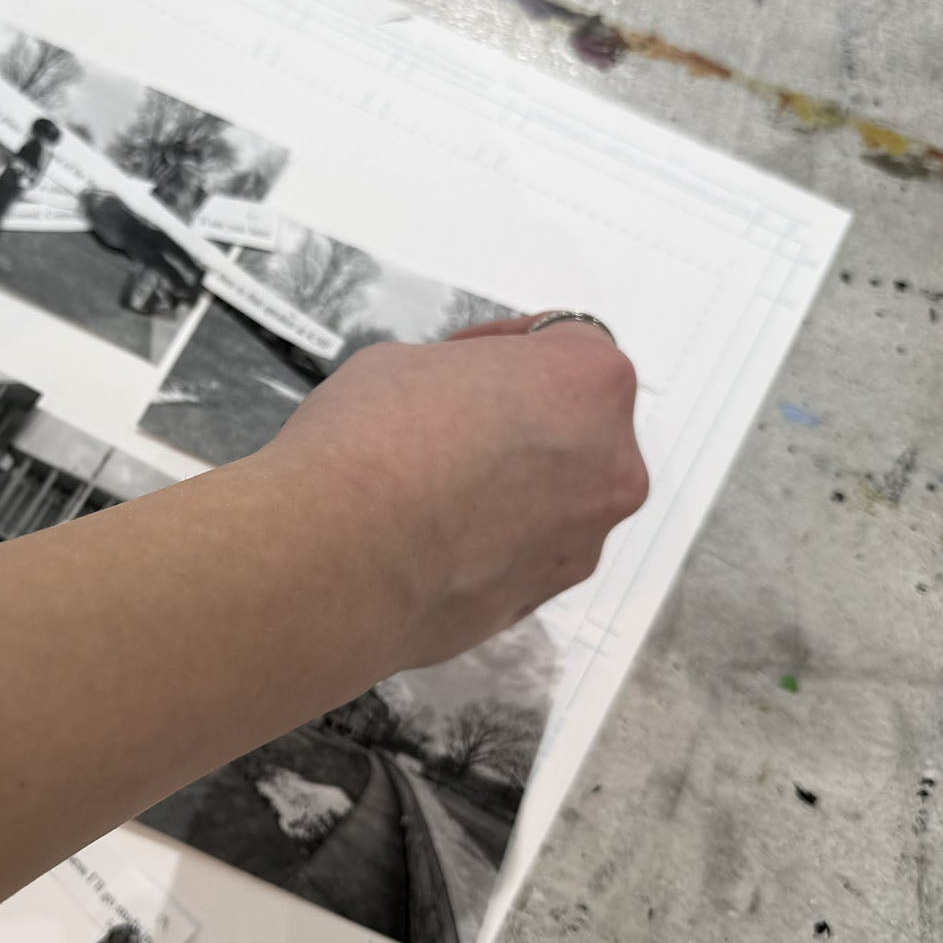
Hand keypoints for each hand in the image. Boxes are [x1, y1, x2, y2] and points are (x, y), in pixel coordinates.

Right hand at [256, 315, 648, 667]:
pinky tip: (427, 536)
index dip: (507, 348)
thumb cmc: (367, 445)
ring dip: (507, 486)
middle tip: (448, 424)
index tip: (467, 362)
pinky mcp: (541, 599)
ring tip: (430, 490)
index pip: (568, 343)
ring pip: (552, 498)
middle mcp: (609, 464)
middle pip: (573, 427)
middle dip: (517, 422)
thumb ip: (459, 378)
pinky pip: (523, 553)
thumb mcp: (403, 363)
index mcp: (588, 383)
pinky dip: (488, 541)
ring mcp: (582, 540)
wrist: (332, 559)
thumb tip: (455, 405)